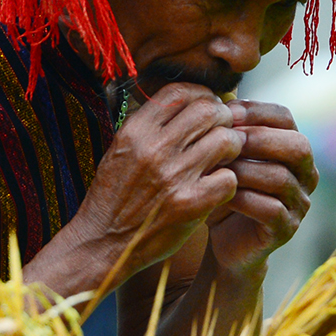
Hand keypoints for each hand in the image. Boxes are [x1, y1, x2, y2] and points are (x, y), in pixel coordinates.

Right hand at [32, 82, 243, 291]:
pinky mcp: (190, 204)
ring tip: (225, 157)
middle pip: (208, 110)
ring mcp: (173, 177)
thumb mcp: (121, 149)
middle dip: (223, 118)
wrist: (103, 242)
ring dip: (232, 146)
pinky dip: (229, 180)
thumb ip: (151, 126)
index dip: (202, 95)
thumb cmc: (114, 196)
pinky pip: (229, 178)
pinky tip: (218, 185)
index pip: (179, 92)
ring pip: (225, 140)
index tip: (208, 105)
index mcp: (135, 132)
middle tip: (225, 131)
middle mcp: (154, 149)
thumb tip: (188, 102)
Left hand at [204, 100, 317, 276]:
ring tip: (218, 167)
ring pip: (282, 178)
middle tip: (227, 139)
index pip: (285, 118)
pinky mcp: (287, 229)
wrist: (226, 242)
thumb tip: (213, 97)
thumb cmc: (224, 190)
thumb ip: (225, 129)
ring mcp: (299, 203)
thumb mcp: (223, 156)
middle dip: (260, 139)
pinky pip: (272, 210)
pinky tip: (223, 194)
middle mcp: (306, 174)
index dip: (255, 111)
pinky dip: (246, 199)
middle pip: (298, 145)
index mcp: (293, 148)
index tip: (223, 112)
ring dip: (247, 169)